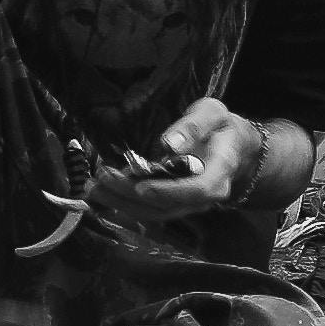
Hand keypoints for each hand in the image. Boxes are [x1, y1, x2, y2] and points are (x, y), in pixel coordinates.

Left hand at [93, 98, 273, 221]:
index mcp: (220, 171)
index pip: (197, 189)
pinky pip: (149, 210)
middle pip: (168, 205)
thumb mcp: (212, 113)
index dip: (168, 191)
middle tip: (102, 178)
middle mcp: (205, 195)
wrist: (231, 145)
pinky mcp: (174, 204)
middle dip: (132, 195)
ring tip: (93, 187)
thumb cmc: (220, 126)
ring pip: (155, 212)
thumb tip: (169, 143)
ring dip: (122, 202)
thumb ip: (193, 126)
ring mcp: (189, 204)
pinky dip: (124, 203)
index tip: (141, 186)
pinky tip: (103, 192)